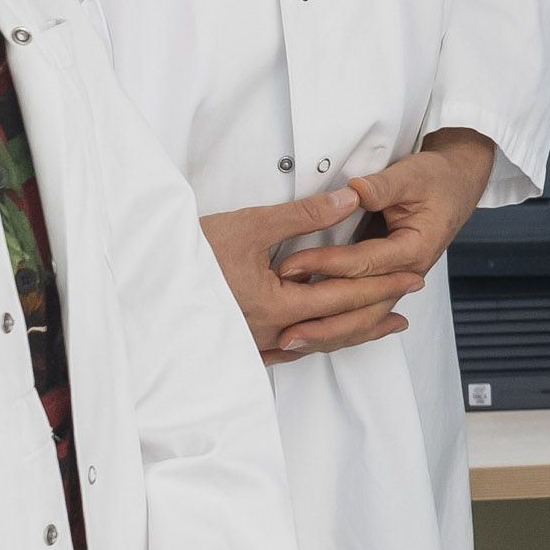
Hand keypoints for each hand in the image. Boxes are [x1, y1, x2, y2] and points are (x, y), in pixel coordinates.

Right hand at [201, 185, 411, 361]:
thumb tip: (349, 198)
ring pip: (313, 342)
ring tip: (384, 324)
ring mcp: (249, 346)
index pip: (343, 297)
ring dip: (351, 331)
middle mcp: (266, 334)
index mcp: (274, 306)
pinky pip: (284, 352)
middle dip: (377, 308)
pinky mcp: (234, 348)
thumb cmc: (187, 251)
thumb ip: (304, 215)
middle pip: (336, 325)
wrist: (137, 278)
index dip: (381, 284)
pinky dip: (312, 341)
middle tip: (410, 295)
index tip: (412, 275)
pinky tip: (320, 339)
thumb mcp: (249, 225)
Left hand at [272, 128, 501, 352]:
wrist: (455, 186)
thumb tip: (354, 192)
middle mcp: (408, 274)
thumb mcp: (410, 175)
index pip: (364, 263)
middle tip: (286, 331)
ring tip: (292, 344)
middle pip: (365, 308)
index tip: (290, 267)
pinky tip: (311, 341)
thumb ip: (381, 186)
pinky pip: (363, 316)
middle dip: (324, 322)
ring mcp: (398, 284)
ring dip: (328, 335)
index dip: (324, 265)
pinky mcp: (386, 286)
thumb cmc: (436, 181)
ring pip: (364, 321)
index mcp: (414, 248)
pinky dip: (336, 332)